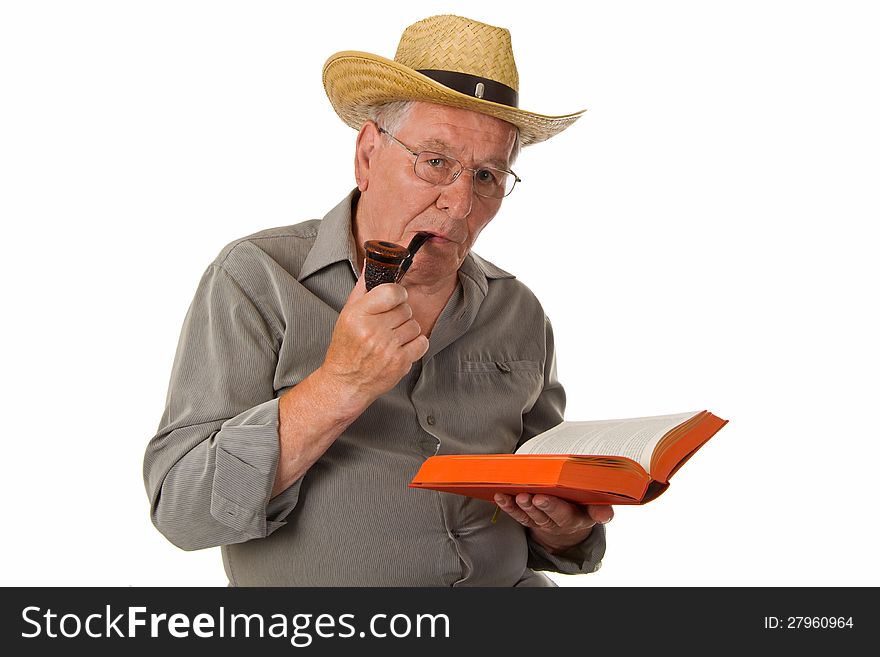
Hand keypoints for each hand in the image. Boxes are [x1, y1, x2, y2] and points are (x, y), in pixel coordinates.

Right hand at [320, 270, 428, 406]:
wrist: (346, 382)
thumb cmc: (346, 347)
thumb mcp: (347, 315)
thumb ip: (362, 289)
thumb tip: (370, 264)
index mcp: (358, 315)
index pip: (392, 291)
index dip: (397, 294)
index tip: (394, 299)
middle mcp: (373, 330)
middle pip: (405, 309)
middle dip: (400, 314)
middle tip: (388, 324)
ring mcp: (388, 348)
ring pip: (415, 325)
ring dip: (407, 330)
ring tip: (392, 337)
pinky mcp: (400, 363)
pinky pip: (422, 343)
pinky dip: (415, 344)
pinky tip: (401, 347)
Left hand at [493, 493, 612, 553]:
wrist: (570, 526)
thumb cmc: (582, 509)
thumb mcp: (594, 512)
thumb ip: (600, 511)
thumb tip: (605, 513)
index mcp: (574, 518)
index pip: (564, 514)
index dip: (552, 507)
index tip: (542, 498)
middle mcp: (555, 521)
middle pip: (544, 515)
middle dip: (535, 506)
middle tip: (528, 496)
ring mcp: (540, 520)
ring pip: (529, 515)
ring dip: (520, 506)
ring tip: (515, 496)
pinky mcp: (528, 519)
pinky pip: (517, 515)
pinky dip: (507, 506)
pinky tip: (499, 497)